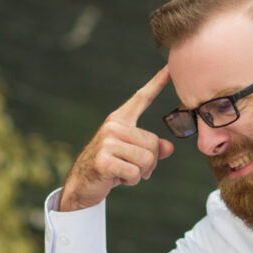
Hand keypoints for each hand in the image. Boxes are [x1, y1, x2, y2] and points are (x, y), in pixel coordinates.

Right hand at [59, 67, 174, 210]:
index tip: (170, 68)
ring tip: (123, 172)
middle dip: (149, 163)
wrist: (83, 185)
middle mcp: (113, 126)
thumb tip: (168, 147)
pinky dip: (131, 181)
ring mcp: (107, 141)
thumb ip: (152, 150)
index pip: (141, 98)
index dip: (157, 82)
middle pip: (153, 143)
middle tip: (132, 169)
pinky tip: (116, 178)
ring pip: (147, 159)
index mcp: (120, 120)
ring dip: (140, 173)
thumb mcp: (133, 156)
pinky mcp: (104, 160)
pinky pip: (135, 173)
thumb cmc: (111, 168)